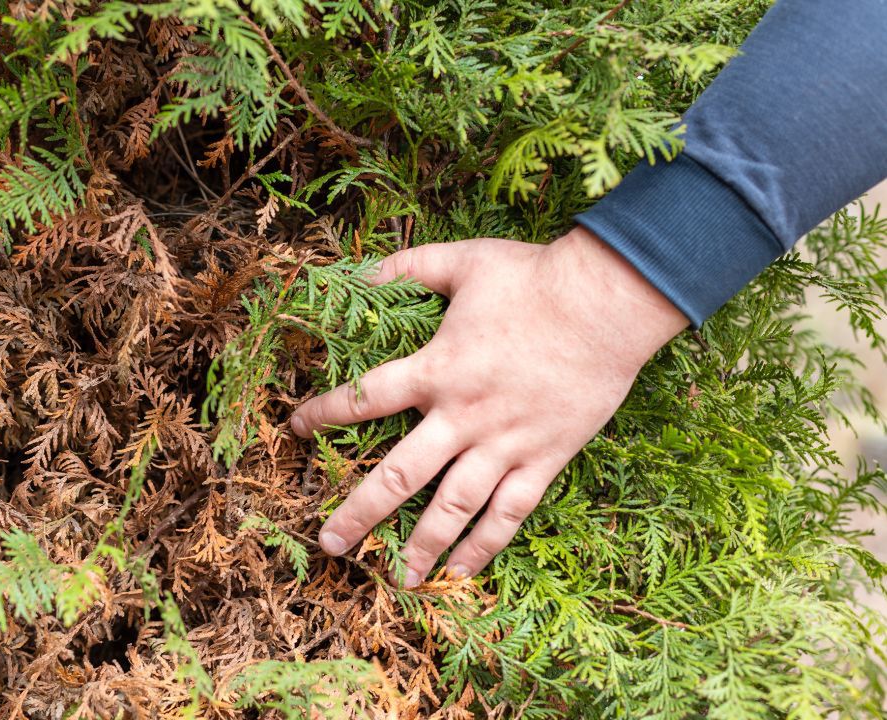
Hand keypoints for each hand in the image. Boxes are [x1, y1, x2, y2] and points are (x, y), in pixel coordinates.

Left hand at [290, 226, 688, 586]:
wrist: (610, 303)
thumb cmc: (535, 278)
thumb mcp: (462, 260)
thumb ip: (406, 267)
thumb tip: (358, 273)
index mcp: (436, 369)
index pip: (365, 398)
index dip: (326, 414)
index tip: (297, 428)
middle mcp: (463, 416)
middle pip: (400, 475)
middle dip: (360, 512)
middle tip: (329, 542)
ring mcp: (505, 443)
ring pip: (453, 506)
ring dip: (422, 545)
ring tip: (398, 578)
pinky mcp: (545, 458)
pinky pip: (510, 512)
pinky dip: (485, 545)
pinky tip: (462, 571)